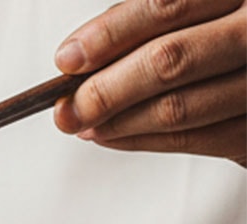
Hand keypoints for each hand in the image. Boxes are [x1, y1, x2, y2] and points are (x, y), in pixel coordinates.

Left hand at [53, 0, 245, 164]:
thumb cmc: (225, 34)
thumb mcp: (199, 10)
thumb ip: (149, 23)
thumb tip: (80, 58)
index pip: (166, 6)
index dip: (110, 35)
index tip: (68, 59)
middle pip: (169, 62)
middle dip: (105, 90)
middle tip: (67, 109)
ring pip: (178, 108)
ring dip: (117, 122)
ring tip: (84, 124)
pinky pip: (194, 140)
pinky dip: (142, 140)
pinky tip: (112, 135)